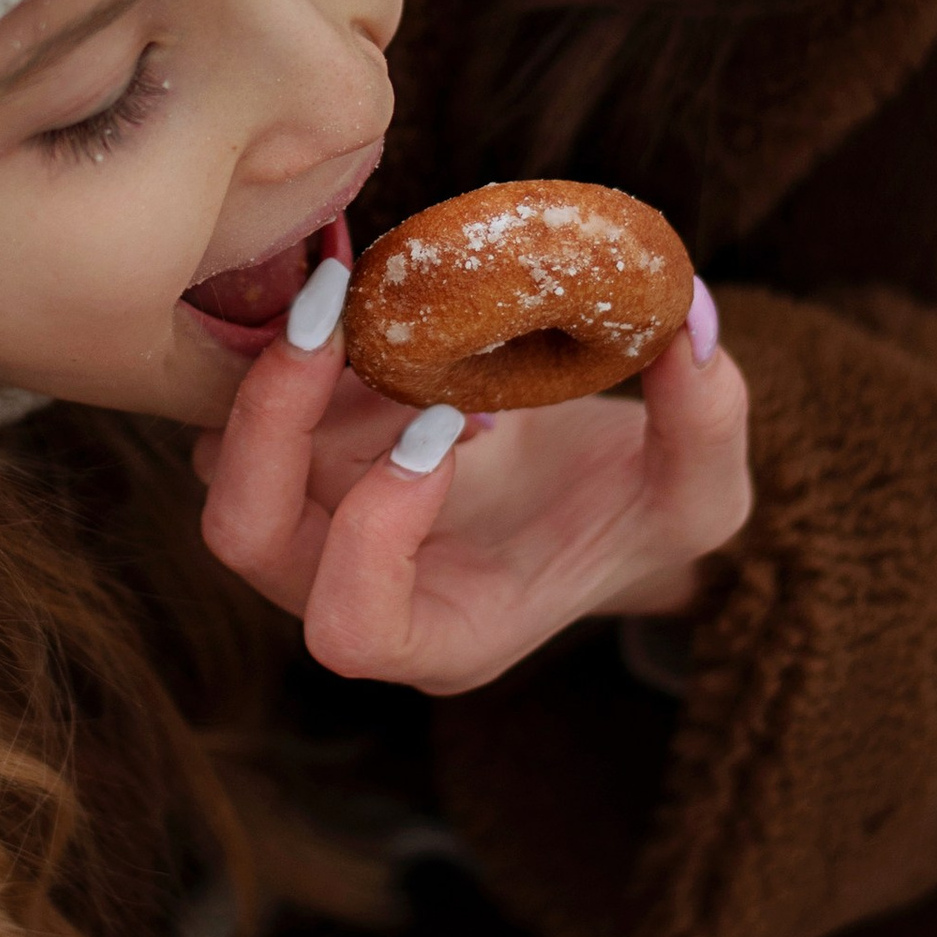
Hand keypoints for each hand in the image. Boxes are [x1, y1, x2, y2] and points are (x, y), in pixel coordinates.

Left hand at [195, 281, 749, 695]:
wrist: (597, 493)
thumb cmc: (646, 513)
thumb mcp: (705, 487)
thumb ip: (707, 419)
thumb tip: (690, 316)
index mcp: (448, 634)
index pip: (352, 628)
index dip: (372, 530)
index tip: (449, 424)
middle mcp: (364, 594)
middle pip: (247, 538)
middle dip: (273, 420)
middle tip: (338, 315)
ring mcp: (319, 524)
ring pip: (229, 463)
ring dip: (283, 374)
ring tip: (374, 308)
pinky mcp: (306, 457)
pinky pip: (248, 406)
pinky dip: (290, 346)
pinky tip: (372, 302)